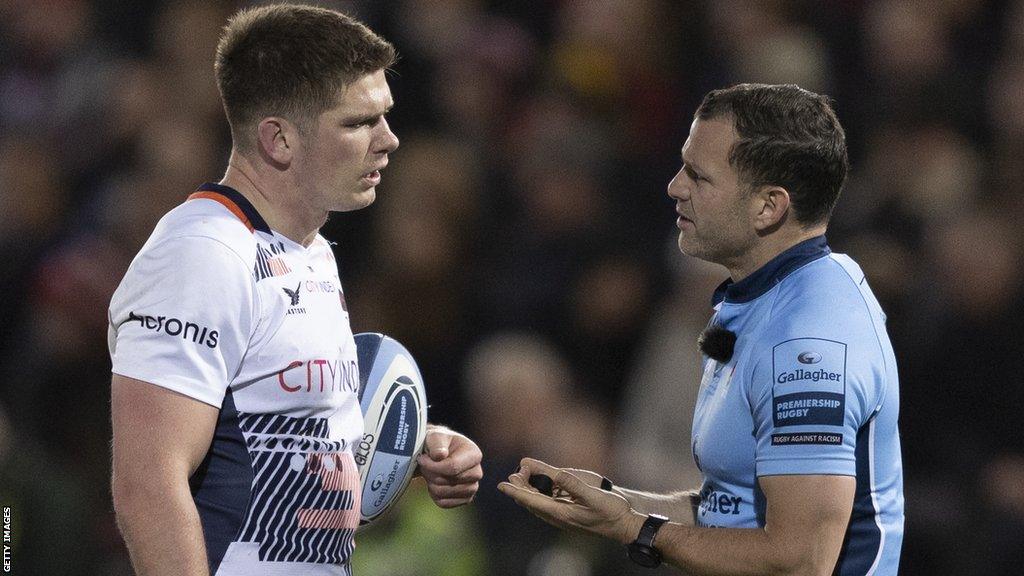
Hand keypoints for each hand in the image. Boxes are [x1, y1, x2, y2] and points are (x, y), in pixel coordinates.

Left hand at [416, 424, 482, 507]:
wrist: (438, 454)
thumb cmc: (438, 443)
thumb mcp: (435, 436)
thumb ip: (437, 443)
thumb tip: (440, 456)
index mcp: (474, 454)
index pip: (452, 467)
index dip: (432, 466)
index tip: (421, 458)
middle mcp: (477, 473)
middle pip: (446, 481)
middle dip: (430, 473)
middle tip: (425, 464)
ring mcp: (472, 488)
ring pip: (443, 493)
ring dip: (431, 483)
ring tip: (431, 472)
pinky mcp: (465, 499)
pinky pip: (443, 503)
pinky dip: (434, 494)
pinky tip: (434, 483)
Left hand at [498, 457, 643, 543]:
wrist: (625, 526)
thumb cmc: (612, 512)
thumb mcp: (594, 497)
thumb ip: (575, 486)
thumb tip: (557, 475)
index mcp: (562, 513)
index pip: (532, 501)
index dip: (516, 492)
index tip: (501, 485)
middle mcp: (559, 516)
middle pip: (532, 501)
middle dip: (520, 488)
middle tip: (512, 474)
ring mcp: (564, 516)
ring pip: (540, 502)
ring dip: (530, 490)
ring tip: (522, 476)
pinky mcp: (570, 513)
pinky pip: (549, 503)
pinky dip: (541, 492)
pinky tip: (541, 484)